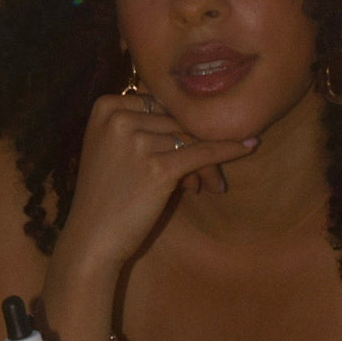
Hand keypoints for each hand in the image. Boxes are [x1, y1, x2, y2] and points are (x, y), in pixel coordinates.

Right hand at [62, 90, 256, 267]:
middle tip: (200, 177)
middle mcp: (118, 118)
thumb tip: (196, 111)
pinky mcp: (157, 167)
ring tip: (201, 186)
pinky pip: (203, 152)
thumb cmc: (107, 196)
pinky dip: (229, 150)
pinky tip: (249, 146)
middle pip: (176, 120)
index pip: (159, 103)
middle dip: (192, 145)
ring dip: (203, 163)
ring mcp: (136, 141)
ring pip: (190, 138)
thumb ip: (140, 124)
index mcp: (105, 107)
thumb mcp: (112, 148)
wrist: (92, 237)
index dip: (176, 127)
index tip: (180, 152)